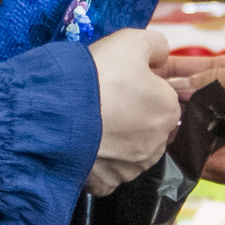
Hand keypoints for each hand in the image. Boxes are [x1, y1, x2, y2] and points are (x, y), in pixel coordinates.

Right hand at [85, 27, 179, 193]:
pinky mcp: (106, 183)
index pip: (162, 98)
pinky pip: (107, 173)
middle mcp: (156, 144)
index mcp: (168, 111)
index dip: (141, 87)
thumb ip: (155, 45)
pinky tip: (84, 145)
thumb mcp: (131, 41)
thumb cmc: (97, 75)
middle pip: (147, 127)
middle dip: (132, 116)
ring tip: (90, 123)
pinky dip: (98, 162)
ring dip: (116, 140)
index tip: (120, 81)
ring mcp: (131, 167)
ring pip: (129, 152)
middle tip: (104, 101)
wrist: (56, 110)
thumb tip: (161, 55)